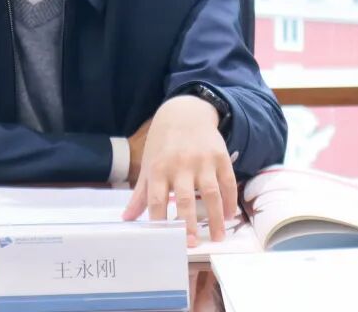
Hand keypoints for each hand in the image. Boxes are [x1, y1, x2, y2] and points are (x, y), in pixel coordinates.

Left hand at [121, 95, 236, 245]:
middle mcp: (180, 165)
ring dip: (215, 217)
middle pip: (184, 198)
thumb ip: (140, 194)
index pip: (157, 199)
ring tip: (218, 237)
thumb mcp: (149, 164)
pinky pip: (228, 182)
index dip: (160, 220)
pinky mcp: (220, 156)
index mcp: (158, 168)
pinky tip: (229, 216)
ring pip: (210, 193)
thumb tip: (127, 219)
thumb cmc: (163, 143)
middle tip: (192, 244)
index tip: (165, 241)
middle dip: (188, 223)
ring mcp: (202, 161)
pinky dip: (230, 200)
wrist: (185, 113)